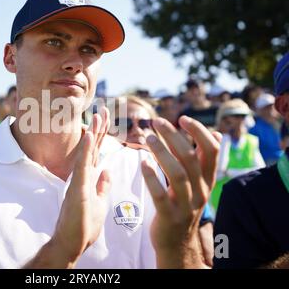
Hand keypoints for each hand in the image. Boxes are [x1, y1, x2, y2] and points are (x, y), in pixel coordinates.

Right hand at [50, 107, 110, 265]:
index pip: (96, 151)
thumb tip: (107, 171)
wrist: (71, 243)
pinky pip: (82, 166)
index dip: (101, 135)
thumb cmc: (83, 226)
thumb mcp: (99, 202)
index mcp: (89, 178)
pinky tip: (89, 136)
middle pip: (92, 147)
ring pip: (87, 152)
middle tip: (104, 108)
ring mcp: (79, 181)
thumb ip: (102, 186)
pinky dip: (85, 150)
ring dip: (92, 133)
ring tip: (97, 114)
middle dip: (98, 128)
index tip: (106, 118)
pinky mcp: (77, 189)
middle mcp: (83, 176)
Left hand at [141, 116, 220, 267]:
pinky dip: (152, 177)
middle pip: (191, 158)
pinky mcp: (169, 216)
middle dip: (173, 136)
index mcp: (208, 180)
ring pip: (177, 174)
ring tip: (148, 138)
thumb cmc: (183, 204)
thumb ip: (200, 159)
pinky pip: (161, 195)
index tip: (182, 118)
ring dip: (162, 152)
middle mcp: (201, 190)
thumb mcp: (196, 182)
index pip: (212, 150)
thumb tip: (216, 134)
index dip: (199, 131)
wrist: (177, 241)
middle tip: (156, 122)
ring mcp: (186, 205)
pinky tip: (143, 163)